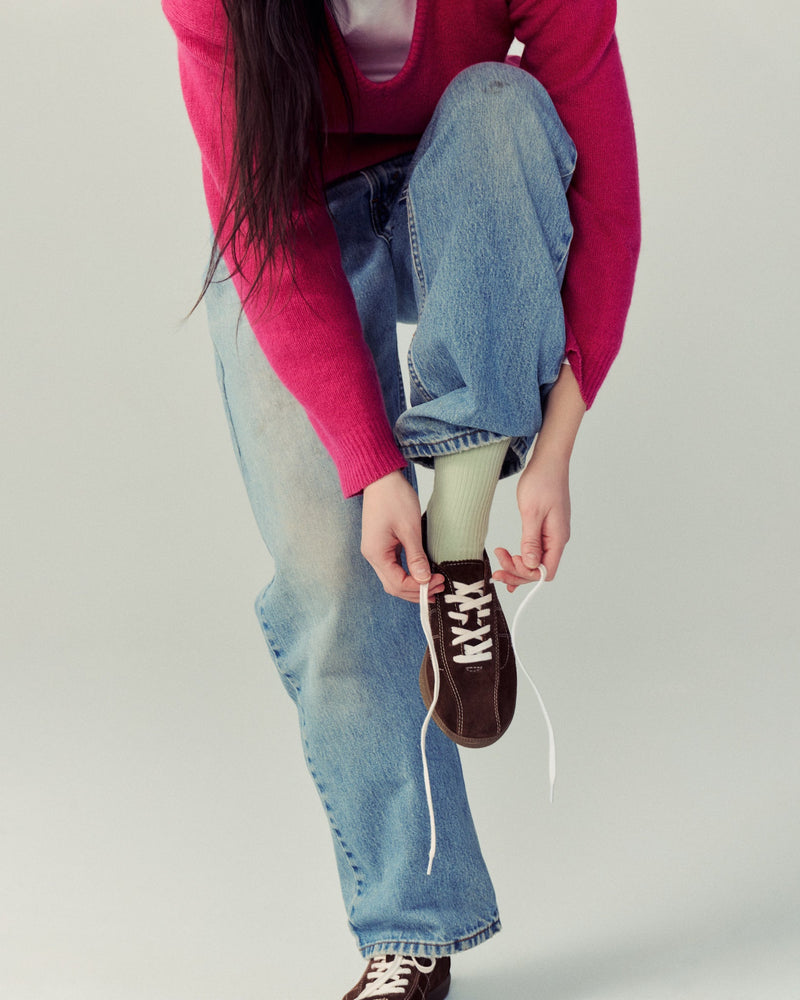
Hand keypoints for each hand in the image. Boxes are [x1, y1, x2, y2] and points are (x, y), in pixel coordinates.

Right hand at [361, 470, 444, 602]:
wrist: (381, 477)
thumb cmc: (394, 498)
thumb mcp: (409, 528)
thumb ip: (416, 557)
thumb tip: (424, 580)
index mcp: (377, 553)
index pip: (398, 584)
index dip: (419, 587)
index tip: (438, 582)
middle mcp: (373, 556)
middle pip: (394, 586)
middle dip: (416, 591)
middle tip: (439, 588)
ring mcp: (376, 551)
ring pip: (393, 579)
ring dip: (413, 585)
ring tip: (434, 584)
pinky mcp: (382, 545)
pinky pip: (394, 568)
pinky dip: (408, 574)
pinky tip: (423, 573)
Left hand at [493, 450, 570, 592]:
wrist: (549, 461)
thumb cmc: (542, 481)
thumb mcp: (532, 512)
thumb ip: (531, 540)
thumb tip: (532, 565)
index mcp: (557, 538)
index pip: (545, 571)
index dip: (525, 573)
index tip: (507, 563)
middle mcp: (557, 539)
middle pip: (539, 570)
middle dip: (517, 572)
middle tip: (497, 571)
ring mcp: (552, 534)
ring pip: (536, 561)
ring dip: (518, 565)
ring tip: (500, 562)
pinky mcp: (546, 528)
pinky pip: (536, 550)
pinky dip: (522, 558)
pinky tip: (511, 560)